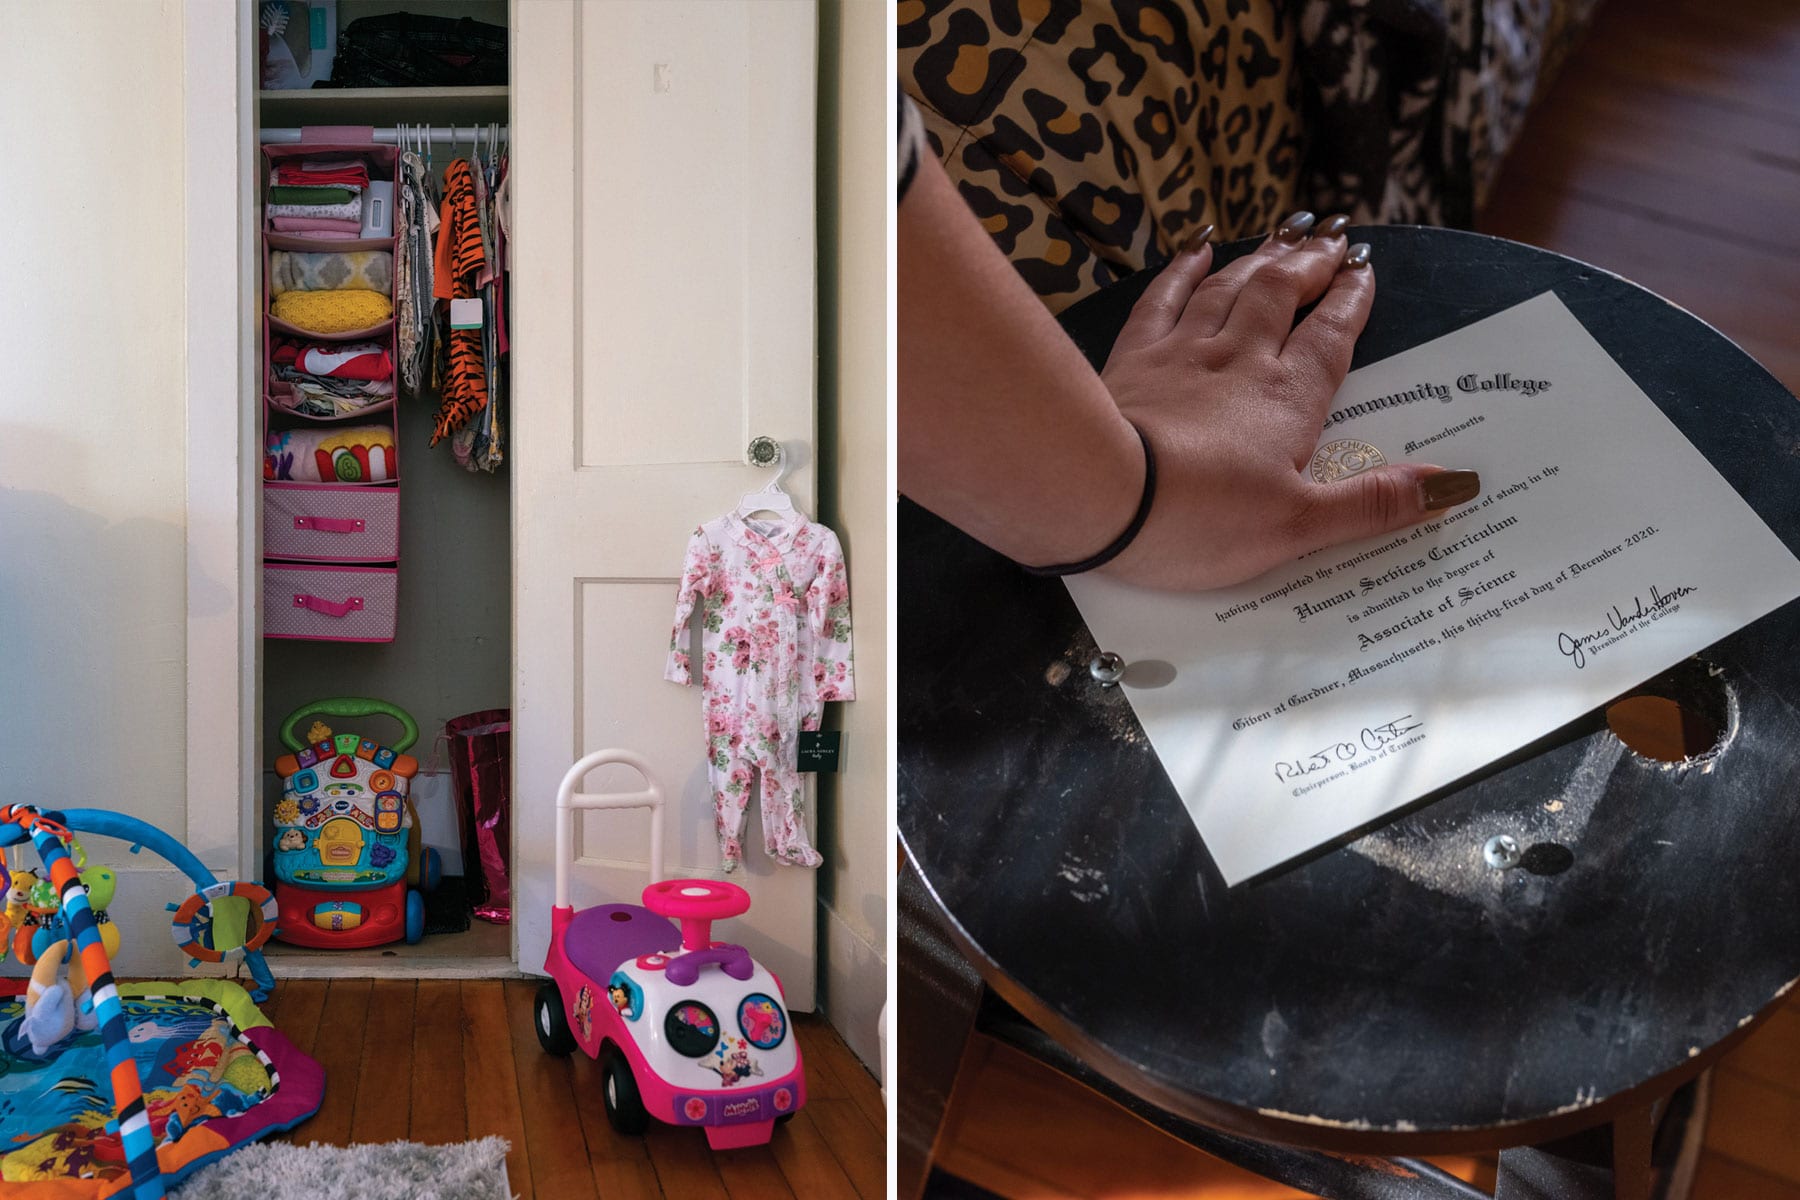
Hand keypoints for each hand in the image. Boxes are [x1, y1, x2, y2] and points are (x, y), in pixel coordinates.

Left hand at [1100, 213, 1477, 589]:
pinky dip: (1185, 268)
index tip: (1366, 270)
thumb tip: (1453, 486)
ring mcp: (1182, 352)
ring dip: (1261, 257)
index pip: (1331, 336)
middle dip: (1312, 264)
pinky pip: (1164, 297)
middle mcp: (1240, 359)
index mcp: (1288, 398)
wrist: (1101, 494)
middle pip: (1283, 294)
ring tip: (1286, 233)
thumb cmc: (1199, 519)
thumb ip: (1373, 503)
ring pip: (1230, 287)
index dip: (1352, 301)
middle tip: (1335, 238)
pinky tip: (1199, 248)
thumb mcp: (1298, 526)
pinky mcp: (1132, 359)